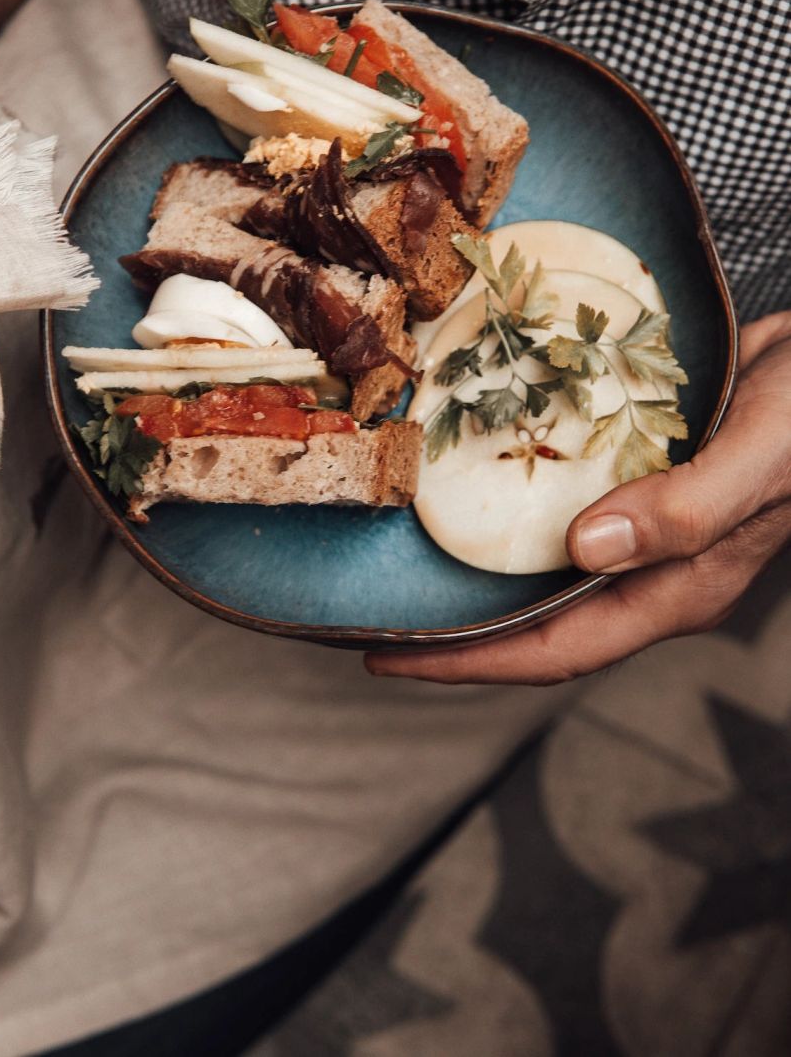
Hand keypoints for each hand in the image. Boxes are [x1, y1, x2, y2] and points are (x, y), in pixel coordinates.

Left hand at [365, 311, 790, 685]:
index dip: (468, 661)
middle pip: (534, 620)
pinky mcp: (636, 479)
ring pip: (541, 565)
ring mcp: (644, 526)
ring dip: (473, 564)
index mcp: (677, 588)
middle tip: (368, 611)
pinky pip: (558, 504)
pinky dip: (509, 500)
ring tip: (396, 551)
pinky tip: (464, 475)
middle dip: (453, 627)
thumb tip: (582, 548)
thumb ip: (686, 511)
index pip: (556, 648)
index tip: (388, 657)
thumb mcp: (761, 458)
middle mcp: (651, 568)